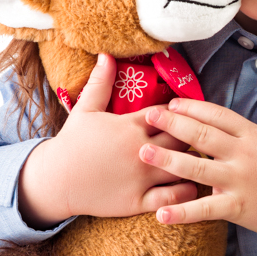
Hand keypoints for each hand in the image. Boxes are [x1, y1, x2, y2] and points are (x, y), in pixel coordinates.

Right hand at [18, 53, 198, 227]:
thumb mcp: (85, 109)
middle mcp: (139, 150)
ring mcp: (140, 177)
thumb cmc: (72, 143)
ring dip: (194, 162)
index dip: (180, 113)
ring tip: (201, 159)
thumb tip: (106, 54)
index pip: (168, 114)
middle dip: (192, 136)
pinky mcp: (138, 201)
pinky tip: (191, 184)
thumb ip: (100, 82)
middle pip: (182, 138)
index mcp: (130, 125)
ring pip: (182, 167)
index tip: (185, 115)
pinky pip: (173, 197)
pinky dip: (186, 191)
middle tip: (199, 137)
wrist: (55, 180)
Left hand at [141, 85, 256, 240]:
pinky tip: (160, 212)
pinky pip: (205, 209)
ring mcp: (238, 181)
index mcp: (252, 136)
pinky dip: (182, 211)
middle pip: (203, 135)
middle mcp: (243, 156)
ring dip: (169, 160)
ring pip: (198, 168)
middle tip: (148, 116)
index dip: (193, 107)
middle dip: (173, 124)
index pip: (218, 115)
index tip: (171, 103)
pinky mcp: (236, 207)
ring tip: (143, 153)